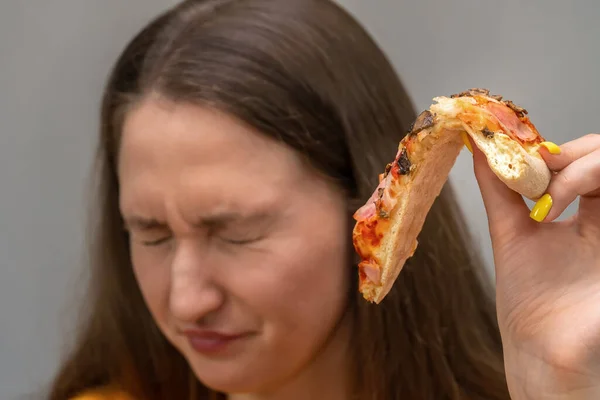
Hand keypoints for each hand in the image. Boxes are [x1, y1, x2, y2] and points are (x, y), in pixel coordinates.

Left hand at [472, 134, 599, 398]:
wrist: (538, 346)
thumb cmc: (529, 297)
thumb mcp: (510, 230)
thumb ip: (499, 189)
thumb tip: (477, 146)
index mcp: (587, 213)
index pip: (592, 159)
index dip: (563, 149)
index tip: (526, 157)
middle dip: (575, 155)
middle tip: (540, 170)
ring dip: (582, 171)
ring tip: (545, 199)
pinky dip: (587, 184)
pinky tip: (552, 210)